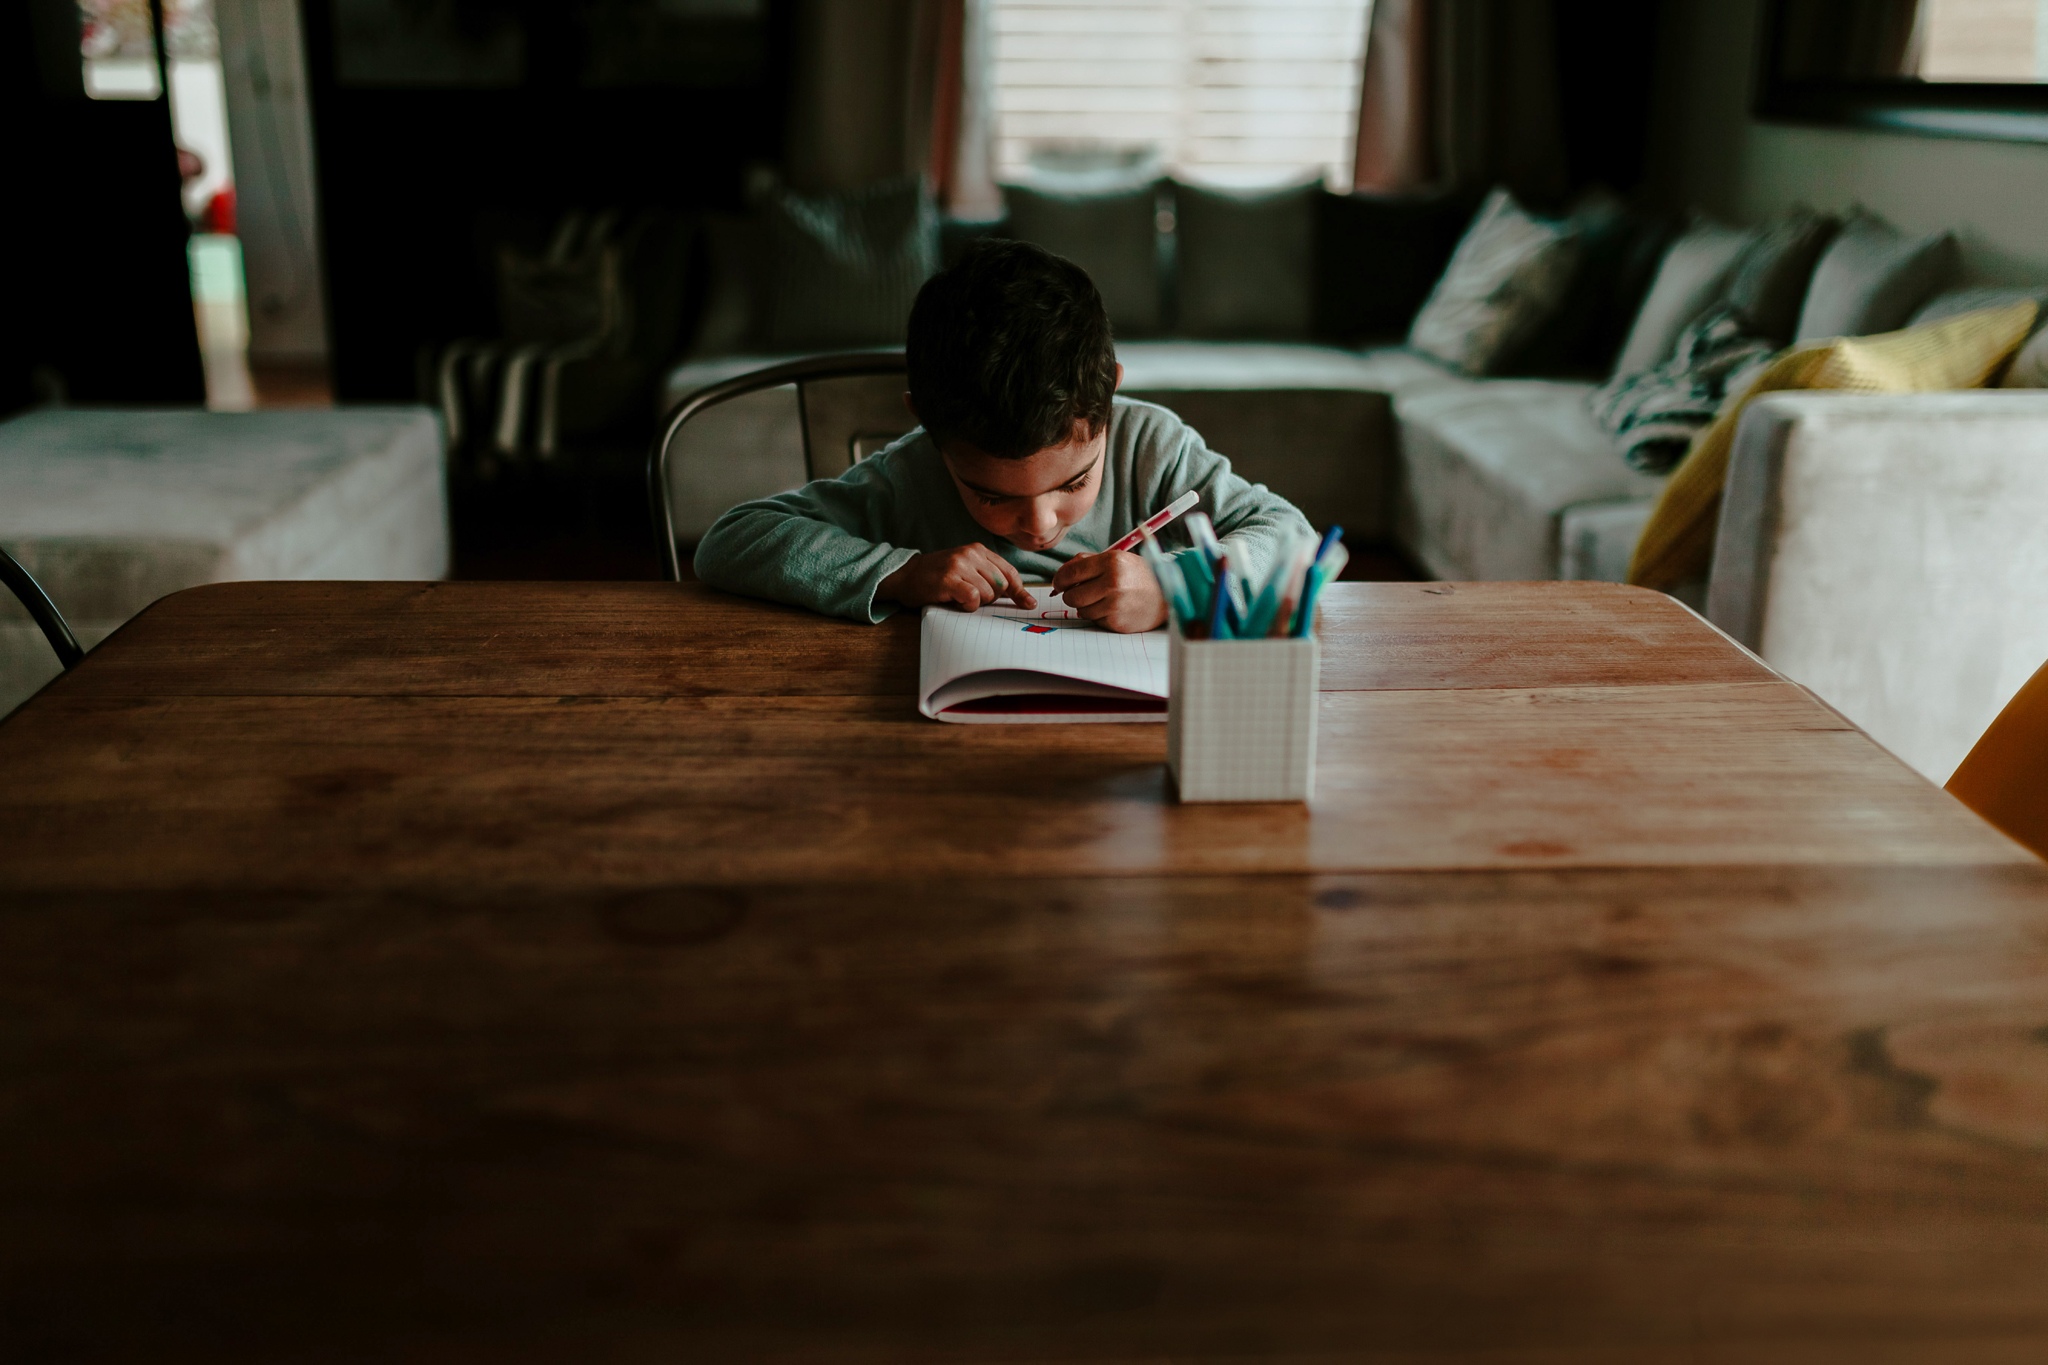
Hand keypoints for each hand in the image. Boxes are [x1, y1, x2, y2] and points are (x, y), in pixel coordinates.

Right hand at [878, 544, 1035, 611]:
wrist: (905, 575)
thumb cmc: (939, 577)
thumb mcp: (967, 570)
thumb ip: (993, 579)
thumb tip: (1027, 600)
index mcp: (978, 549)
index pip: (1009, 572)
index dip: (1019, 590)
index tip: (1027, 603)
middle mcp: (970, 554)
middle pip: (1001, 585)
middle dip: (990, 597)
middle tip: (970, 596)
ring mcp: (959, 565)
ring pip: (988, 593)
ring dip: (976, 603)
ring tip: (959, 597)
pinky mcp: (949, 579)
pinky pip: (973, 598)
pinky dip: (967, 606)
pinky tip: (956, 601)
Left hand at [1051, 550, 1166, 632]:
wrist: (1168, 595)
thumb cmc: (1139, 576)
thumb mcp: (1117, 559)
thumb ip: (1088, 562)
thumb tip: (1060, 577)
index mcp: (1111, 562)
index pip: (1070, 573)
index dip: (1059, 580)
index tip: (1059, 584)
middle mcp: (1113, 582)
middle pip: (1071, 596)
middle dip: (1072, 595)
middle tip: (1083, 593)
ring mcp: (1115, 604)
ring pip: (1081, 610)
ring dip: (1087, 606)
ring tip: (1103, 600)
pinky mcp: (1118, 622)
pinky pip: (1095, 620)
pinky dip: (1099, 616)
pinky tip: (1114, 609)